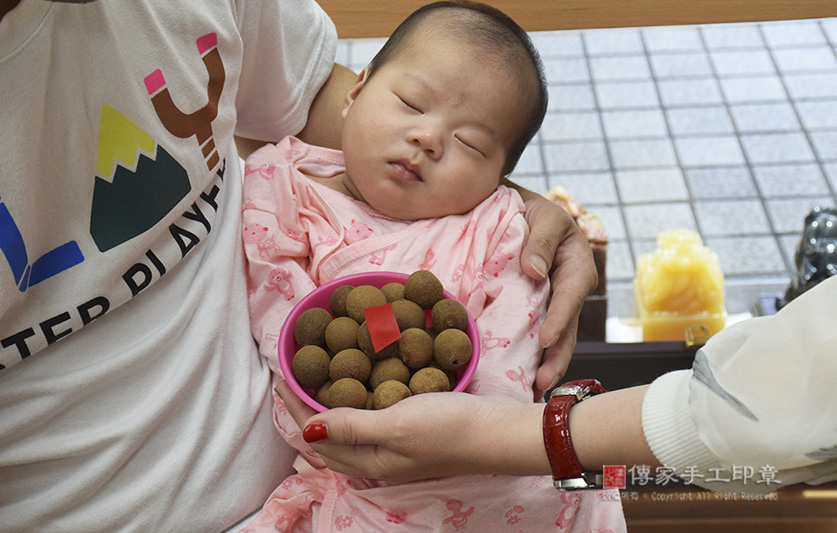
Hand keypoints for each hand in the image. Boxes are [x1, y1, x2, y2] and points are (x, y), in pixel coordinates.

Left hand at [275, 379, 548, 480]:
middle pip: (329, 435)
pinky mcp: (410, 431)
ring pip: (348, 428)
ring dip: (329, 406)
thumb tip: (307, 428)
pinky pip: (369, 418)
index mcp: (368, 460)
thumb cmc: (448, 427)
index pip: (318, 435)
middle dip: (306, 408)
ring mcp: (395, 446)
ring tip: (318, 379)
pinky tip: (360, 385)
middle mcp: (377, 457)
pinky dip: (354, 402)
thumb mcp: (397, 423)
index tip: (283, 376)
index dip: (296, 408)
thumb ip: (352, 426)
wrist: (498, 432)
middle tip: (294, 375)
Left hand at [520, 195, 596, 392]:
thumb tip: (535, 271)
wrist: (518, 212)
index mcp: (578, 268)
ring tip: (533, 392)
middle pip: (567, 330)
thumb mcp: (544, 216)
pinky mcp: (537, 313)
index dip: (559, 320)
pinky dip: (530, 357)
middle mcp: (570, 292)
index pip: (571, 297)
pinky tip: (520, 380)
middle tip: (541, 383)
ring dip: (545, 366)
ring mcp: (554, 306)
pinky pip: (535, 336)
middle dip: (556, 358)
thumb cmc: (536, 212)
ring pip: (555, 340)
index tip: (544, 340)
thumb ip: (541, 240)